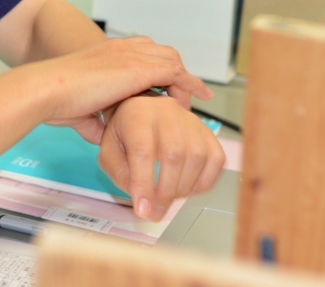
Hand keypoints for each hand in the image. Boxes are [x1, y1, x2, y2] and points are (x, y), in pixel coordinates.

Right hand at [27, 36, 212, 130]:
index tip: (165, 87)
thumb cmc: (56, 99)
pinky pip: (176, 72)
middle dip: (175, 72)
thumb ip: (95, 121)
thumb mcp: (81, 112)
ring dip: (183, 80)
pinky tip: (198, 98)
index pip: (142, 52)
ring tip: (190, 102)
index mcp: (107, 53)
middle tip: (181, 96)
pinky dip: (189, 84)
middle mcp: (121, 48)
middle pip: (161, 52)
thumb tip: (103, 135)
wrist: (49, 89)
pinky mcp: (139, 68)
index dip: (157, 68)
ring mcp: (131, 55)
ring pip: (172, 59)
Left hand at [97, 95, 224, 220]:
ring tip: (168, 199)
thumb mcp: (109, 151)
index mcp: (137, 114)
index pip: (142, 150)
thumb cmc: (125, 133)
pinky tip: (188, 189)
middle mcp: (166, 111)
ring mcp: (190, 120)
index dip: (144, 184)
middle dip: (166, 192)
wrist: (144, 111)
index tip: (143, 211)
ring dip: (184, 188)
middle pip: (173, 154)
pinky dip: (204, 182)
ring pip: (196, 156)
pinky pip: (215, 159)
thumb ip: (120, 174)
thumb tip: (143, 199)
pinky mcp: (207, 131)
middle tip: (156, 212)